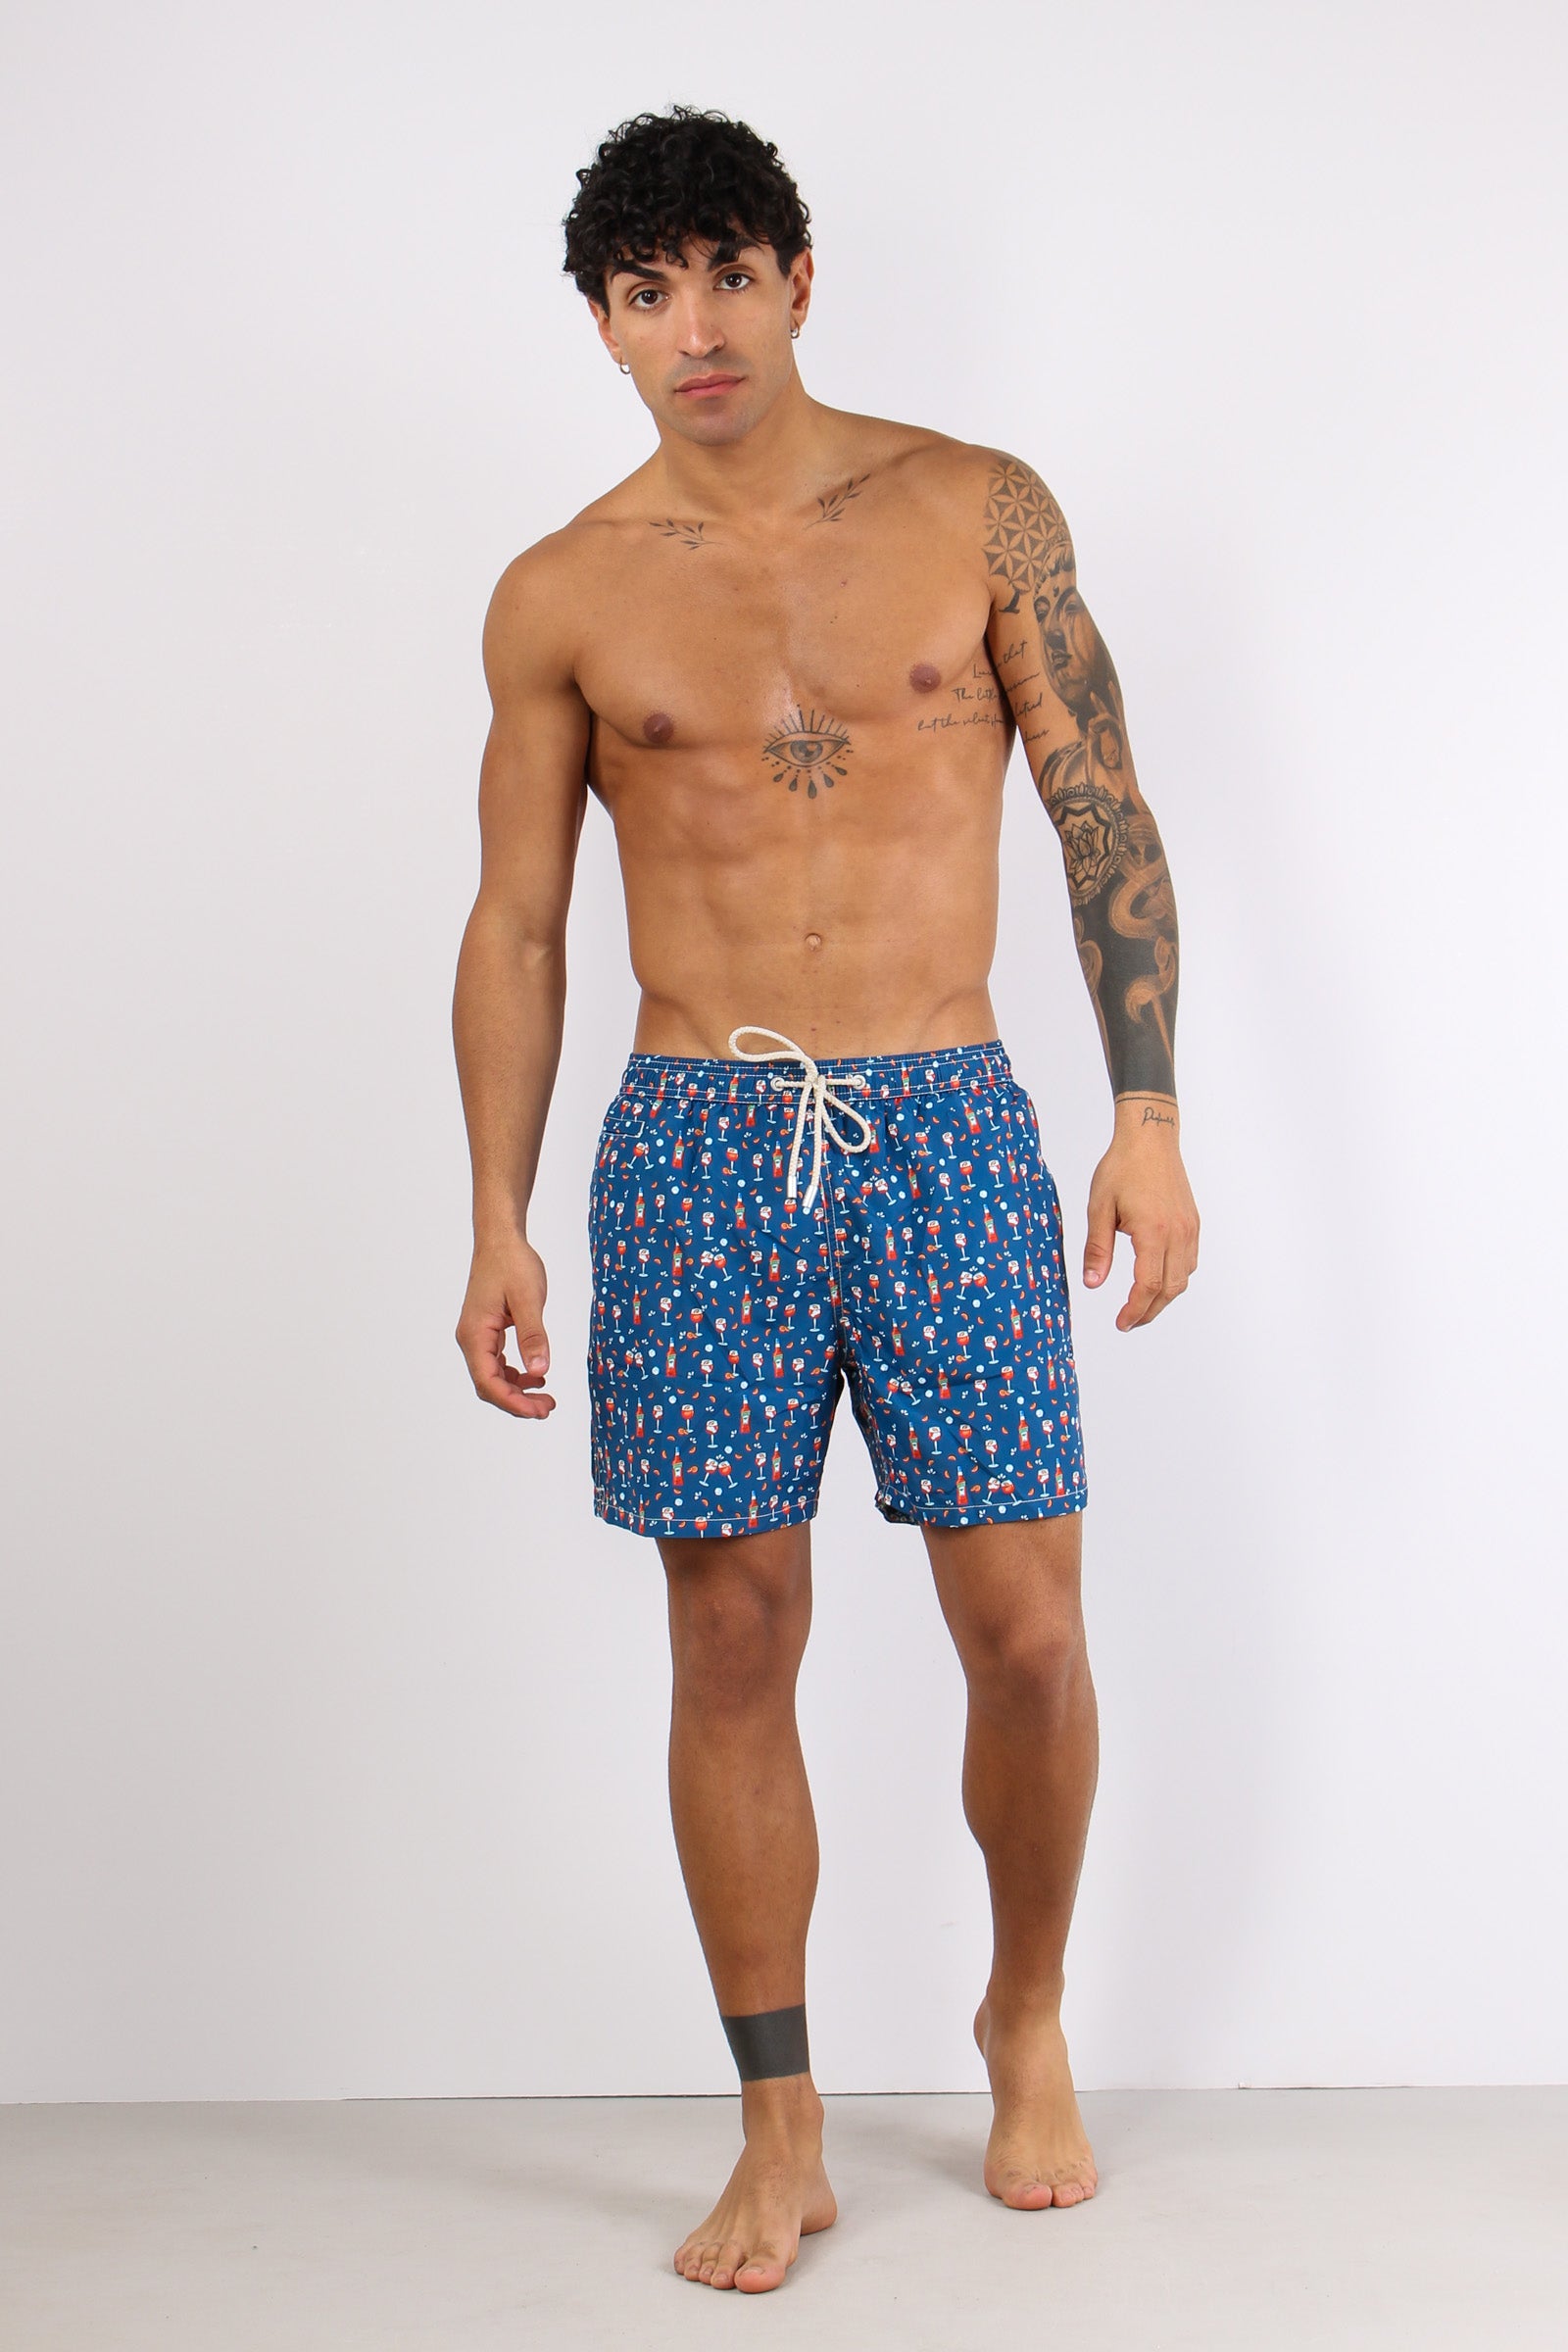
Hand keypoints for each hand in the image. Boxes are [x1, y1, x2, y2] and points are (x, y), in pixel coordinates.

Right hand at [455, 1234, 554, 1415]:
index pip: (488, 1382)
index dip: (512, 1402)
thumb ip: (533, 1336)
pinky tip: (536, 1376)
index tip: (538, 1411)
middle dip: (517, 1402)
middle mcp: (471, 1339)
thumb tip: (540, 1371)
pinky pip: (497, 1363)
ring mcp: (477, 1336)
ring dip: (517, 1391)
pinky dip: (515, 1375)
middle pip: (489, 1385)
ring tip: (546, 1398)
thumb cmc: (512, 1263)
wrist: (500, 1239)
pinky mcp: (487, 1331)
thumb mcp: (529, 1299)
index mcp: (475, 1334)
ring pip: (493, 1376)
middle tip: (547, 1408)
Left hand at [1082, 1105, 1199, 1331]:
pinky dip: (1175, 1278)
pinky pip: (1190, 1262)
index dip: (1135, 1310)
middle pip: (1169, 1289)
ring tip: (1141, 1306)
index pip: (1148, 1285)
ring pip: (1183, 1278)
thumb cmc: (1122, 1167)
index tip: (1121, 1323)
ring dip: (1164, 1298)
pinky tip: (1157, 1279)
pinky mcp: (1193, 1223)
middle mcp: (1177, 1233)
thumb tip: (1093, 1284)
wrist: (1150, 1138)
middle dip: (1149, 1311)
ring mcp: (1190, 1229)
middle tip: (1129, 1322)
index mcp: (1153, 1231)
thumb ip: (1097, 1248)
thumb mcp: (1099, 1207)